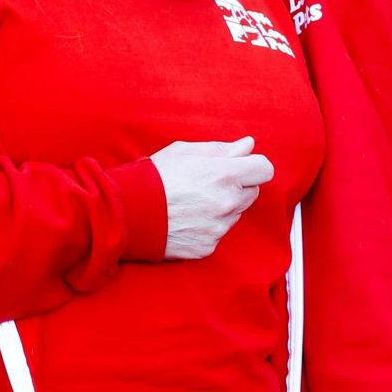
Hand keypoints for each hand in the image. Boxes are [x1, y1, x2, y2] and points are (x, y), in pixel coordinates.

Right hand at [150, 137, 274, 260]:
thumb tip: (248, 146)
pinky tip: (187, 218)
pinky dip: (209, 225)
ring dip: (224, 206)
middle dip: (237, 186)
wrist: (127, 213)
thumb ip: (222, 149)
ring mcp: (218, 227)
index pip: (264, 169)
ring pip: (236, 213)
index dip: (252, 166)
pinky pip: (219, 232)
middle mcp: (226, 203)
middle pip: (252, 192)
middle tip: (208, 182)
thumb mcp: (185, 152)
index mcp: (224, 175)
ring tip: (193, 201)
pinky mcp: (208, 246)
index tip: (239, 166)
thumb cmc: (153, 177)